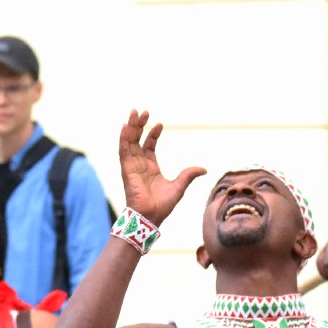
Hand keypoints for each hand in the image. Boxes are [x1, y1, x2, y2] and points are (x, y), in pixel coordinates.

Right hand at [119, 110, 206, 226]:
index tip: (160, 124)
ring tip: (134, 112)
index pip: (149, 146)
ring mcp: (132, 166)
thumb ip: (188, 175)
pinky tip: (126, 127)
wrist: (151, 216)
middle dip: (140, 125)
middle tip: (142, 111)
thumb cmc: (162, 205)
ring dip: (131, 127)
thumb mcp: (179, 186)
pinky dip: (124, 139)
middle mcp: (140, 165)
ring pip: (129, 142)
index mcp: (150, 167)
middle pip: (137, 140)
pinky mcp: (126, 170)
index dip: (153, 134)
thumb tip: (204, 169)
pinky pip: (123, 151)